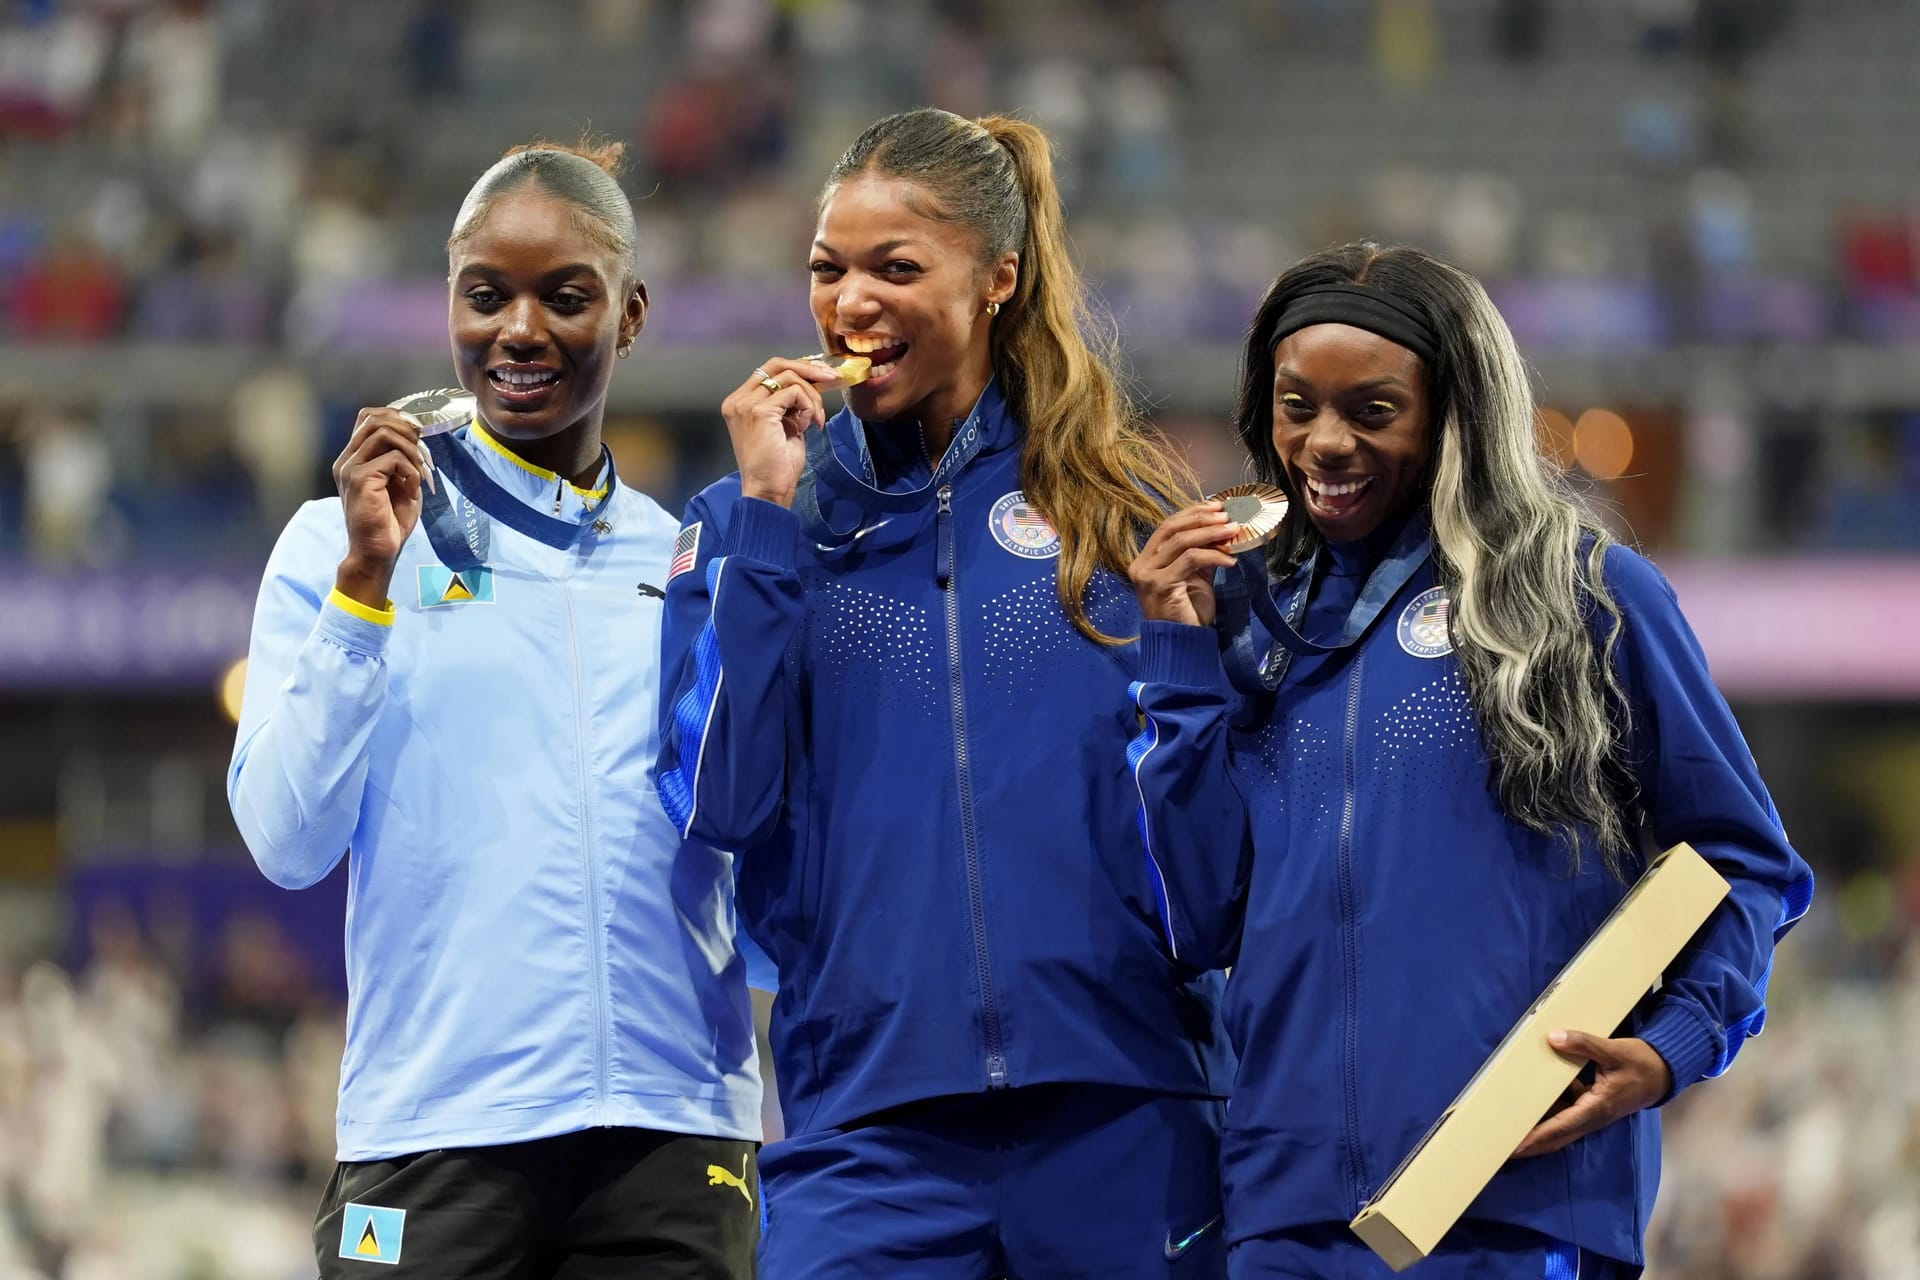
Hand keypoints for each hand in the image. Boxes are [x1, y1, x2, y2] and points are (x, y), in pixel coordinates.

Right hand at [331, 406, 430, 605]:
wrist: (377, 552)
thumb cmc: (389, 522)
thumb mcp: (399, 482)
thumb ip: (401, 458)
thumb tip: (416, 435)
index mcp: (353, 458)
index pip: (368, 418)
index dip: (396, 419)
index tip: (418, 438)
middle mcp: (347, 459)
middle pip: (375, 419)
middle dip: (407, 431)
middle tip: (423, 455)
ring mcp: (350, 467)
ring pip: (384, 433)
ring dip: (411, 449)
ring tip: (419, 473)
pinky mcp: (359, 478)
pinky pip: (393, 458)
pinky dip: (411, 470)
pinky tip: (412, 489)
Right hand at [721, 358, 841, 507]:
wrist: (768, 490)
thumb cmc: (777, 465)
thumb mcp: (784, 425)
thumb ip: (789, 404)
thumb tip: (811, 383)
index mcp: (740, 402)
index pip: (769, 370)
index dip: (798, 368)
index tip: (821, 375)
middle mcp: (738, 400)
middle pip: (776, 364)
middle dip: (809, 368)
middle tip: (832, 377)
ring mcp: (746, 404)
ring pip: (790, 378)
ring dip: (812, 397)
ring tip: (816, 419)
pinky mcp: (760, 411)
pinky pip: (795, 393)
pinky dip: (808, 406)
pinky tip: (808, 426)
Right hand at [1128, 502, 1237, 626]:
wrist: (1182, 643)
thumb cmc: (1187, 613)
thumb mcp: (1195, 577)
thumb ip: (1201, 554)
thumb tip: (1220, 530)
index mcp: (1146, 559)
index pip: (1168, 526)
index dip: (1192, 512)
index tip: (1216, 506)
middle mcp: (1142, 564)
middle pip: (1172, 528)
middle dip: (1201, 518)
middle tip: (1227, 515)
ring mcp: (1148, 575)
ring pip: (1181, 541)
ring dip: (1211, 533)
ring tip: (1233, 531)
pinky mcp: (1161, 584)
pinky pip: (1191, 560)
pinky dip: (1213, 555)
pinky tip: (1230, 560)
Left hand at [1512, 1030, 1673, 1158]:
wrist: (1664, 1072)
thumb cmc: (1640, 1063)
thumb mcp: (1613, 1051)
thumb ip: (1584, 1044)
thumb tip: (1553, 1038)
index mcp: (1596, 1107)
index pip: (1560, 1127)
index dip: (1536, 1136)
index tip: (1515, 1146)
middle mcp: (1592, 1117)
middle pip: (1556, 1136)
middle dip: (1530, 1144)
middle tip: (1502, 1146)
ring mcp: (1592, 1114)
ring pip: (1560, 1127)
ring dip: (1538, 1128)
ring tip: (1509, 1125)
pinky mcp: (1592, 1107)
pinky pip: (1566, 1114)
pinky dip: (1549, 1111)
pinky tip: (1532, 1099)